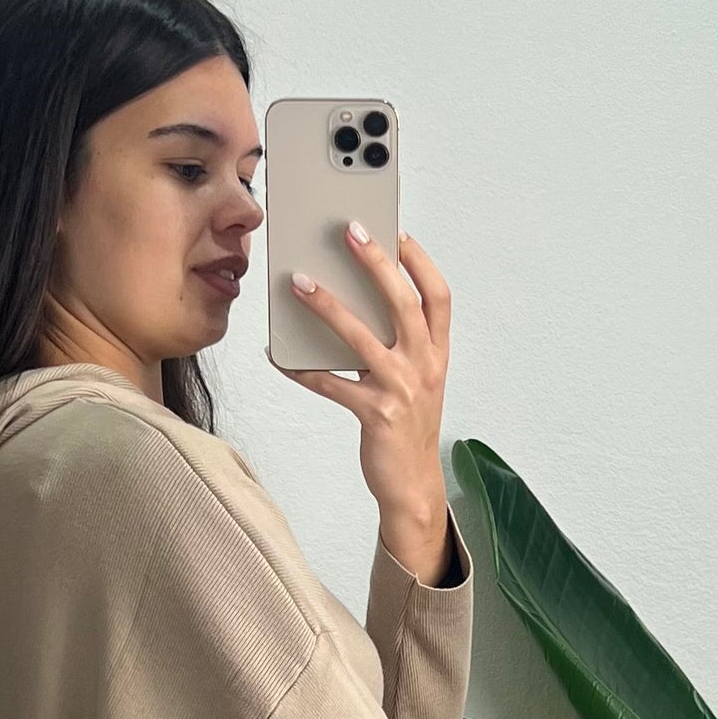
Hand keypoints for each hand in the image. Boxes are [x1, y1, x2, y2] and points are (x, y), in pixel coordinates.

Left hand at [272, 227, 452, 580]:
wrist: (413, 487)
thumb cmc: (407, 428)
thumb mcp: (414, 381)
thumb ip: (395, 345)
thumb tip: (351, 304)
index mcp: (437, 354)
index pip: (438, 297)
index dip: (420, 262)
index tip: (398, 231)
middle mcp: (425, 367)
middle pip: (403, 303)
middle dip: (376, 263)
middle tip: (349, 232)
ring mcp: (402, 391)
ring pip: (362, 338)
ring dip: (328, 306)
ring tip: (298, 282)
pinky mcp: (375, 416)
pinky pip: (331, 385)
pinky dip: (301, 370)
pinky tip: (279, 357)